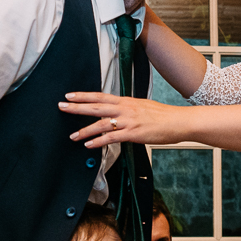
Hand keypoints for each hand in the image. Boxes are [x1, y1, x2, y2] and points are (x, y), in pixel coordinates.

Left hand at [58, 92, 192, 148]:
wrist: (178, 121)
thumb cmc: (163, 116)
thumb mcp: (142, 106)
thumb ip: (127, 109)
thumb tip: (116, 113)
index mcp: (126, 101)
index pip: (100, 96)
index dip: (83, 95)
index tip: (70, 95)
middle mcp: (124, 109)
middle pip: (96, 106)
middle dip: (77, 107)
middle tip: (62, 106)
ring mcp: (128, 121)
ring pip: (101, 124)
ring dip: (85, 130)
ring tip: (73, 135)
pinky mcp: (133, 133)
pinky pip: (111, 138)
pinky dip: (98, 141)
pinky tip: (89, 145)